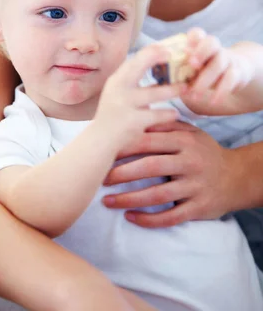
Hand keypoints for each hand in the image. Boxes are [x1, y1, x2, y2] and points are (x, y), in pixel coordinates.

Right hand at [95, 45, 180, 150]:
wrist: (100, 140)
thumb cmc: (114, 115)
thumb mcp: (119, 94)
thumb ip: (134, 82)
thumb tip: (160, 72)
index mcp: (116, 80)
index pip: (134, 59)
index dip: (151, 51)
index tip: (167, 48)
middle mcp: (118, 88)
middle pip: (138, 65)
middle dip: (157, 58)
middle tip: (175, 56)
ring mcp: (124, 104)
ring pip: (153, 93)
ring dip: (171, 90)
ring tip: (184, 88)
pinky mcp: (131, 121)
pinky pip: (156, 115)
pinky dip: (167, 113)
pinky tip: (175, 113)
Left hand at [102, 121, 238, 227]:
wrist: (237, 177)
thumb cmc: (204, 151)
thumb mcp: (190, 132)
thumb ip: (165, 125)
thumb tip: (135, 118)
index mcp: (184, 141)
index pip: (149, 141)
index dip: (124, 147)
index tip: (104, 152)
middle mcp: (189, 162)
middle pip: (150, 167)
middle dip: (122, 173)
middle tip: (101, 178)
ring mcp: (194, 187)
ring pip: (157, 195)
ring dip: (129, 199)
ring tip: (107, 201)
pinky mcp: (198, 208)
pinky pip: (171, 217)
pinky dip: (149, 219)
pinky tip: (130, 217)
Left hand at [184, 28, 255, 105]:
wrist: (235, 72)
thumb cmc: (206, 69)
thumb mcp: (195, 67)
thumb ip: (184, 68)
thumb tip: (168, 76)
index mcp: (201, 43)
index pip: (198, 34)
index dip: (192, 38)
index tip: (184, 48)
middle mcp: (215, 48)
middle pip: (211, 42)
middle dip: (200, 52)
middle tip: (191, 64)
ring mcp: (228, 59)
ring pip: (219, 63)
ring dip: (205, 79)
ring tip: (194, 94)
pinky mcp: (237, 72)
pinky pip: (231, 80)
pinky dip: (221, 91)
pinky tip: (213, 101)